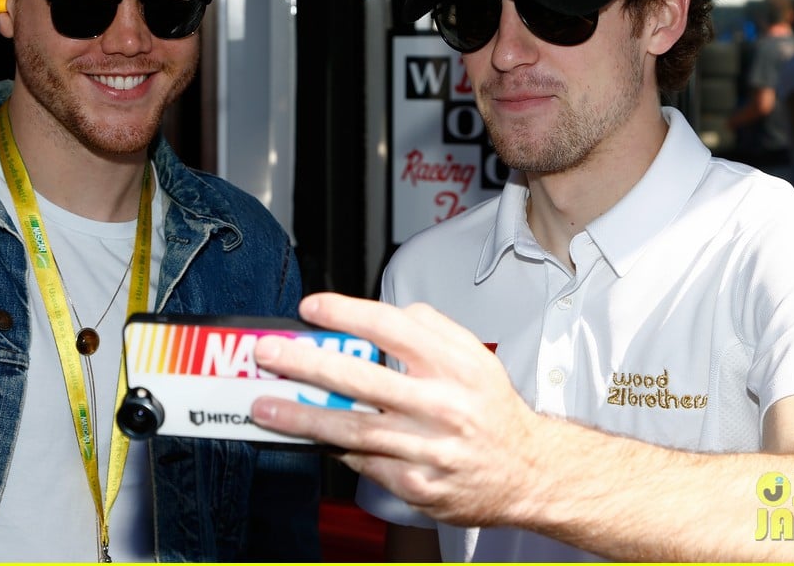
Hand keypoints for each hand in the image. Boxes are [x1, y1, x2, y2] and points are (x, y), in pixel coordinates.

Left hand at [251, 292, 538, 526]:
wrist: (527, 472)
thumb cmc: (493, 412)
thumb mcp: (476, 356)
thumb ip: (432, 328)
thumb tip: (389, 313)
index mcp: (455, 367)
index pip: (393, 328)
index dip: (346, 313)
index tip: (312, 307)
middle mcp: (441, 406)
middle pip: (363, 381)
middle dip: (308, 364)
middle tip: (270, 354)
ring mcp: (427, 450)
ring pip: (354, 430)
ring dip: (303, 418)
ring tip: (266, 406)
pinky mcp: (417, 486)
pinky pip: (364, 463)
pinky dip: (333, 449)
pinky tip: (307, 437)